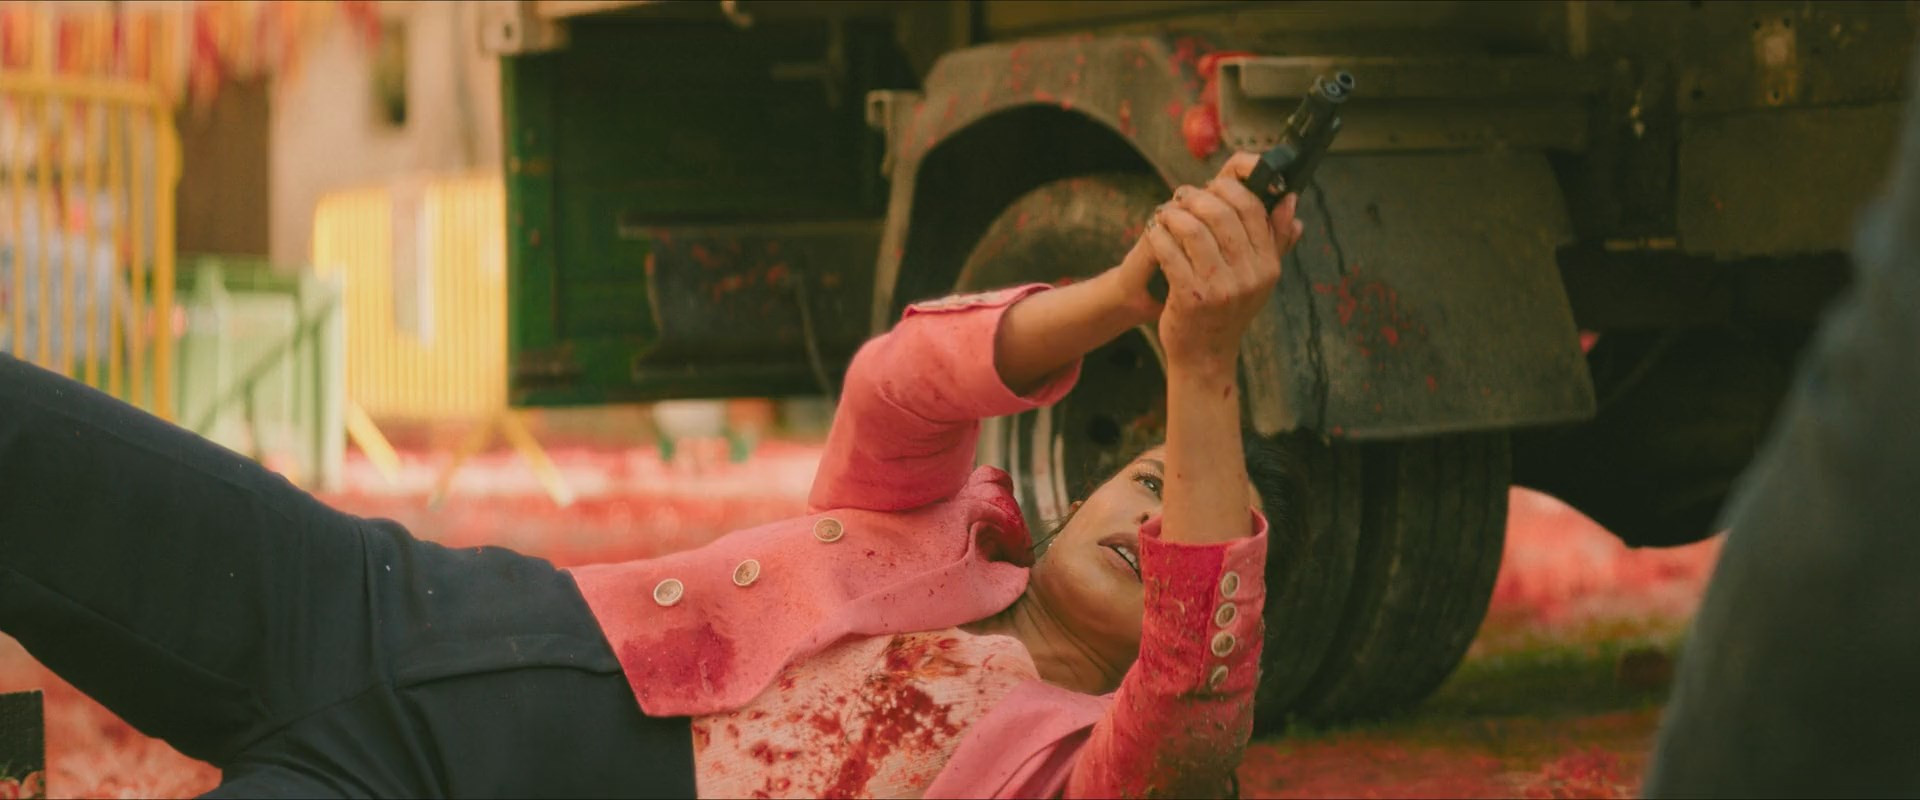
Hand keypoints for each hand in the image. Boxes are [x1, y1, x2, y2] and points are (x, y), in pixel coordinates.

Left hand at [1146, 152, 1303, 371]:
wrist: (1206, 354)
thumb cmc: (1229, 309)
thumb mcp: (1259, 278)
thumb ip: (1277, 238)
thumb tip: (1292, 199)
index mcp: (1268, 265)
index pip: (1253, 208)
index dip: (1229, 187)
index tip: (1211, 186)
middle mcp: (1249, 276)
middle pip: (1222, 213)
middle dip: (1196, 196)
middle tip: (1181, 195)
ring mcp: (1221, 288)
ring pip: (1194, 229)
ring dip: (1174, 214)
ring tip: (1165, 213)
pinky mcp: (1192, 298)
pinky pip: (1170, 252)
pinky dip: (1159, 237)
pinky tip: (1154, 234)